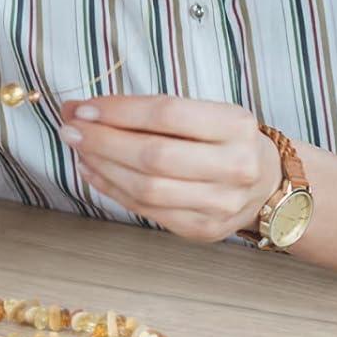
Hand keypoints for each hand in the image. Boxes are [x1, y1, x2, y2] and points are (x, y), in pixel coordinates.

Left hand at [58, 95, 280, 243]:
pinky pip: (147, 210)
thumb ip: (156, 113)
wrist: (266, 184)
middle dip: (102, 141)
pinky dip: (113, 190)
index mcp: (236, 125)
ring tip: (78, 149)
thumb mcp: (208, 113)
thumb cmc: (225, 140)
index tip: (83, 107)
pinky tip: (94, 171)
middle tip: (70, 128)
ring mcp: (221, 203)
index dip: (119, 111)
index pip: (167, 114)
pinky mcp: (203, 229)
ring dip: (102, 166)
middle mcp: (235, 166)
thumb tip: (87, 111)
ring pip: (146, 188)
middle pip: (154, 155)